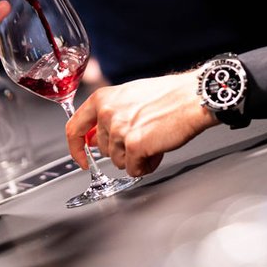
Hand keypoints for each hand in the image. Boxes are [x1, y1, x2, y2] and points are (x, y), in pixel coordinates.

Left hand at [65, 70, 217, 176]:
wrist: (192, 97)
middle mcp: (106, 113)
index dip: (76, 148)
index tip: (82, 159)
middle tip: (143, 137)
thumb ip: (108, 116)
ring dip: (135, 158)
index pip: (74, 128)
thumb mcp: (128, 98)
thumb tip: (94, 139)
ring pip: (118, 161)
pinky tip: (156, 152)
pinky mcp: (134, 145)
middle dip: (122, 150)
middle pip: (103, 150)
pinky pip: (133, 170)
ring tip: (153, 141)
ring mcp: (119, 130)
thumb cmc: (167, 96)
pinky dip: (145, 166)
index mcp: (102, 99)